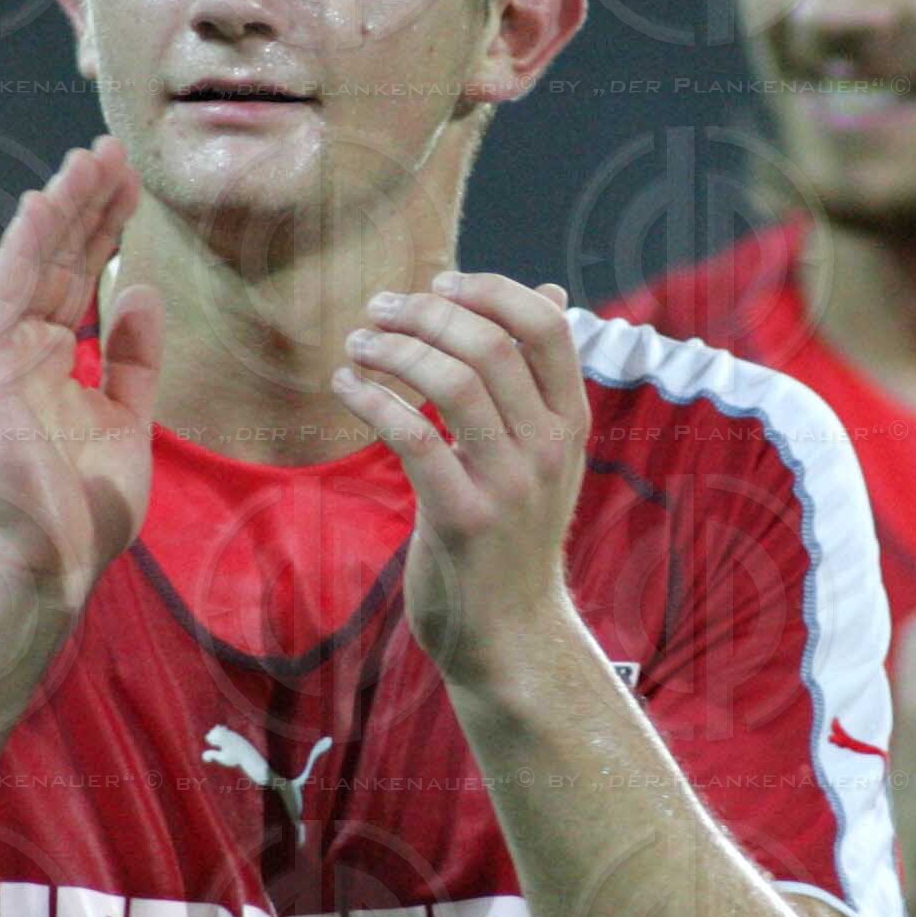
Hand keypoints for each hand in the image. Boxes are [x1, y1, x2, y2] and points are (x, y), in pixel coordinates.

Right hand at [0, 138, 163, 607]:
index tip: (131, 183)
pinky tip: (44, 203)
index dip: (103, 228)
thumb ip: (133, 358)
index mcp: (50, 359)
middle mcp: (18, 349)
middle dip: (85, 204)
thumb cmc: (84, 505)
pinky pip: (2, 295)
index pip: (78, 277)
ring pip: (29, 265)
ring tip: (87, 158)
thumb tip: (144, 292)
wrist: (52, 564)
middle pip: (55, 260)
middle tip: (113, 150)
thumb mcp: (127, 417)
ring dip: (57, 210)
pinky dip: (22, 247)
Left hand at [332, 273, 587, 685]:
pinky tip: (345, 387)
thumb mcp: (546, 453)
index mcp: (570, 423)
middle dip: (425, 313)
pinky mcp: (463, 519)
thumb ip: (539, 378)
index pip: (546, 326)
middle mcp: (548, 448)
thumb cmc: (514, 535)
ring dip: (394, 349)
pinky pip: (414, 437)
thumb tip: (549, 290)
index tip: (438, 282)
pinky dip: (373, 399)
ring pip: (453, 382)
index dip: (489, 290)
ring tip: (357, 344)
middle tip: (378, 308)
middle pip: (490, 345)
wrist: (512, 634)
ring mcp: (509, 484)